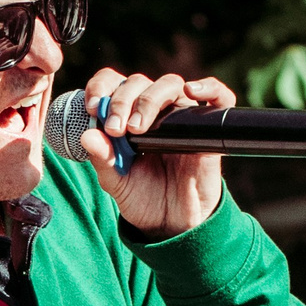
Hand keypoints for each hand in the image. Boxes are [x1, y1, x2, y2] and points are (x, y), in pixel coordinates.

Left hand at [75, 68, 233, 235]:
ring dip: (149, 100)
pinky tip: (192, 91)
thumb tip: (87, 136)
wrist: (171, 222)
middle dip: (122, 101)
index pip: (114, 84)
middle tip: (116, 128)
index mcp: (126, 116)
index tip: (92, 107)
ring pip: (170, 85)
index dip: (101, 87)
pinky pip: (219, 98)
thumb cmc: (143, 197)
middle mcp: (153, 111)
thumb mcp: (116, 182)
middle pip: (139, 83)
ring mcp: (180, 118)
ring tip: (136, 128)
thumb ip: (102, 159)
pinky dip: (209, 87)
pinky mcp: (207, 129)